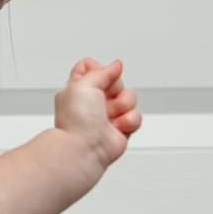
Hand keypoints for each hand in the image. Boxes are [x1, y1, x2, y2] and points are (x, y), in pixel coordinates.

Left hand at [53, 57, 140, 173]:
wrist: (84, 148)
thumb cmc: (76, 120)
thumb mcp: (84, 84)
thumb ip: (102, 71)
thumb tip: (116, 65)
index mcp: (79, 88)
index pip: (93, 67)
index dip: (100, 71)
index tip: (98, 77)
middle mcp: (94, 100)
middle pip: (116, 81)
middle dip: (115, 89)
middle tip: (104, 100)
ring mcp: (108, 114)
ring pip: (130, 97)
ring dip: (123, 106)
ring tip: (110, 116)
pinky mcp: (122, 127)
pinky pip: (136, 116)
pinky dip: (129, 121)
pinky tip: (117, 127)